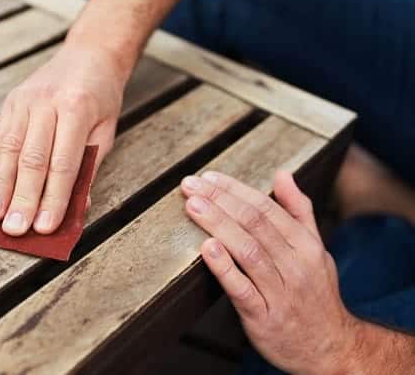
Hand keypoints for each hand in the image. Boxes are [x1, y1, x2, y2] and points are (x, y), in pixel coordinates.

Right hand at [0, 41, 127, 235]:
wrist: (89, 54)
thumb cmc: (101, 97)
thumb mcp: (106, 131)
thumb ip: (88, 166)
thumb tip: (74, 207)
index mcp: (77, 109)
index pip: (63, 163)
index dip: (53, 198)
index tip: (44, 227)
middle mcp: (47, 102)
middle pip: (32, 159)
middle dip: (22, 198)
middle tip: (13, 229)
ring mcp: (25, 100)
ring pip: (8, 149)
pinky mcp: (11, 102)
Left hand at [180, 170, 363, 374]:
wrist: (332, 349)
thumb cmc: (316, 295)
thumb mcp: (316, 250)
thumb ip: (298, 211)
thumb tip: (283, 174)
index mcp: (306, 246)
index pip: (267, 208)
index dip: (235, 190)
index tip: (209, 178)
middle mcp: (296, 266)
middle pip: (255, 224)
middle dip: (220, 200)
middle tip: (191, 186)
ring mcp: (281, 293)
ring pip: (248, 251)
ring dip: (218, 225)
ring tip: (193, 207)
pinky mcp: (265, 318)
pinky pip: (243, 290)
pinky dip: (224, 268)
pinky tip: (207, 249)